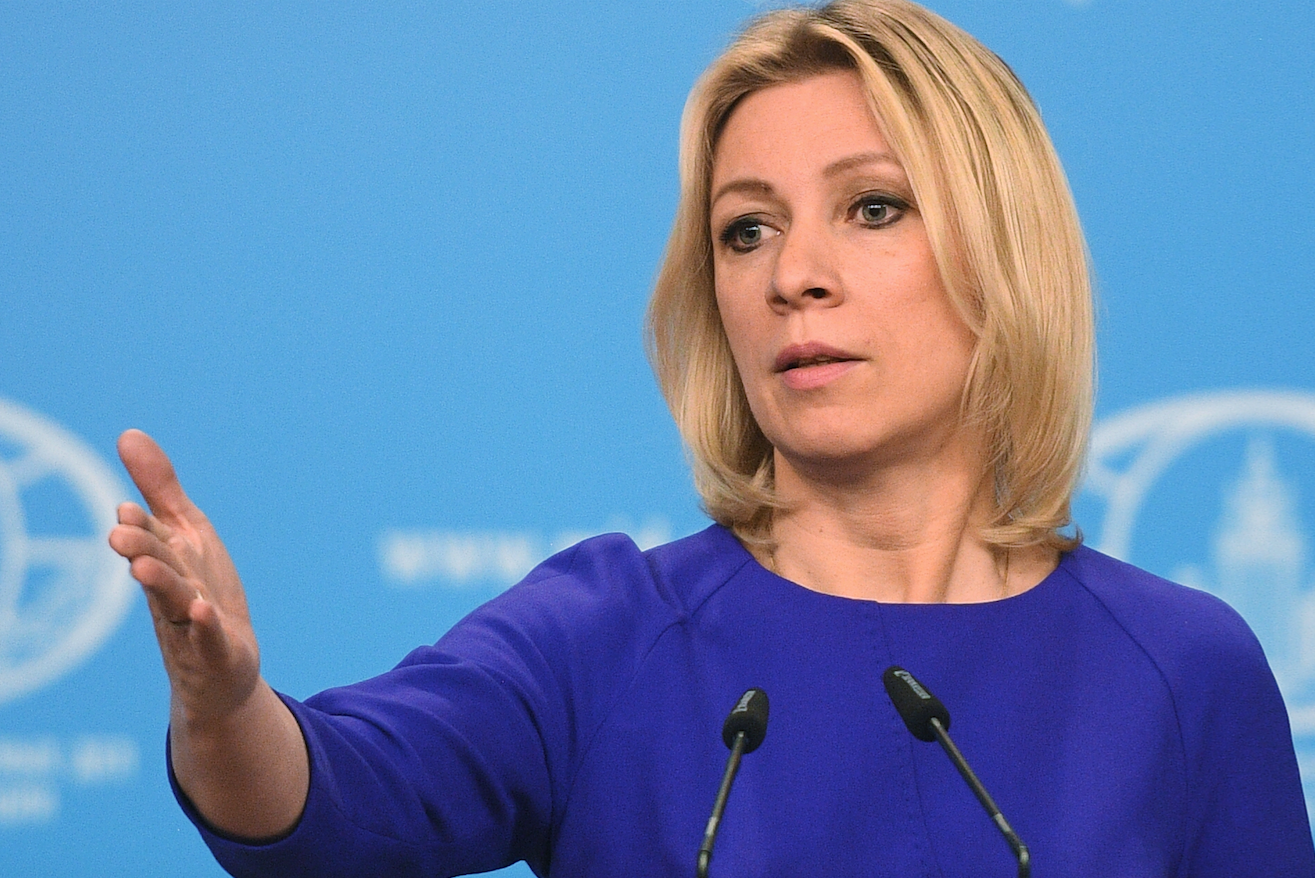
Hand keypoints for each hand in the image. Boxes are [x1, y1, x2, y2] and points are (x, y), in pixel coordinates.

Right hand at [108, 429, 259, 726]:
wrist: (222, 670)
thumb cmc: (201, 593)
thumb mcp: (187, 534)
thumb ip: (160, 489)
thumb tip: (127, 433)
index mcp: (168, 561)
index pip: (151, 539)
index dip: (140, 526)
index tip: (126, 509)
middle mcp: (173, 593)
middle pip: (157, 567)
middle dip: (140, 550)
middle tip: (118, 537)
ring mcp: (192, 626)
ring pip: (174, 603)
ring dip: (161, 585)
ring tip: (144, 569)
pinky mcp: (217, 652)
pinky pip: (209, 639)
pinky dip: (205, 625)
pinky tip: (204, 609)